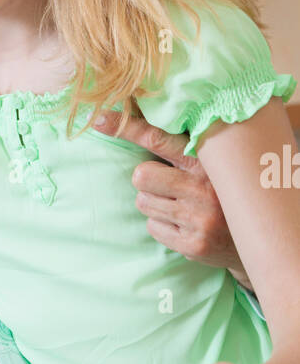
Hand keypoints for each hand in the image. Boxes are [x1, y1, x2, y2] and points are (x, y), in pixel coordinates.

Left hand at [94, 112, 251, 288]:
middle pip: (141, 175)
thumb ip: (190, 147)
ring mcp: (197, 219)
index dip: (127, 128)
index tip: (101, 119)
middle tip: (167, 185)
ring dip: (154, 203)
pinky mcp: (192, 244)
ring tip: (181, 205)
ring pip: (143, 203)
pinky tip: (184, 224)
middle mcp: (202, 188)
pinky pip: (153, 227)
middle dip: (147, 180)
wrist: (262, 235)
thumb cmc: (229, 192)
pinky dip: (162, 225)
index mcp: (207, 161)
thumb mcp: (218, 164)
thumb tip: (148, 125)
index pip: (158, 139)